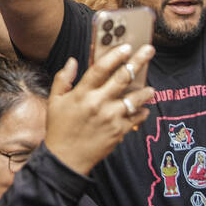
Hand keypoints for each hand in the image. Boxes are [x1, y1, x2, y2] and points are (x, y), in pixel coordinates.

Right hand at [44, 45, 155, 175]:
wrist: (66, 158)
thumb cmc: (59, 128)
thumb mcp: (55, 101)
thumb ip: (64, 79)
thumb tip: (73, 61)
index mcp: (81, 93)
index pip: (101, 68)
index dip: (115, 55)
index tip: (126, 47)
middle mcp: (98, 103)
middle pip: (123, 78)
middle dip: (138, 61)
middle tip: (149, 51)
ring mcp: (110, 118)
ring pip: (135, 98)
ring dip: (146, 91)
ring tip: (151, 89)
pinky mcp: (119, 131)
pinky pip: (137, 117)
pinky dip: (142, 112)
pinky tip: (143, 109)